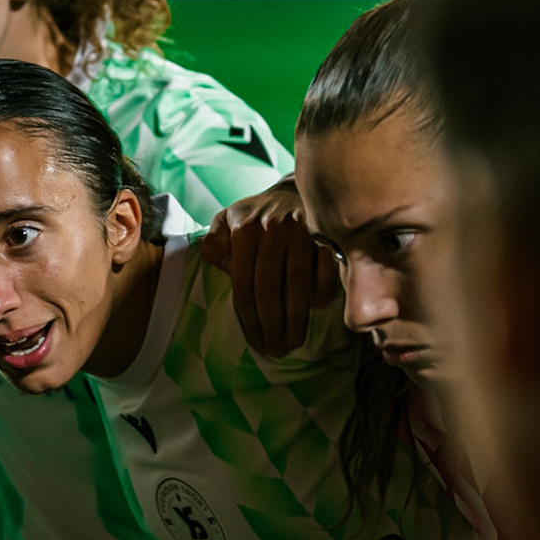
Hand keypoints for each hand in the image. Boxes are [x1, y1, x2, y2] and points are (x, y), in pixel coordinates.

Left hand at [201, 177, 336, 354]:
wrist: (293, 190)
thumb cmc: (255, 214)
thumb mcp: (225, 220)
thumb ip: (213, 244)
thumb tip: (218, 267)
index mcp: (244, 230)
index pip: (244, 283)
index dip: (249, 318)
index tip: (256, 342)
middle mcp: (271, 229)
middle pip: (269, 288)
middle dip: (271, 325)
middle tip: (275, 349)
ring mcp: (300, 229)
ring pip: (297, 282)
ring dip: (296, 317)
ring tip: (293, 340)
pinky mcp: (326, 232)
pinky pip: (326, 267)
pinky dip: (322, 289)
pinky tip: (317, 308)